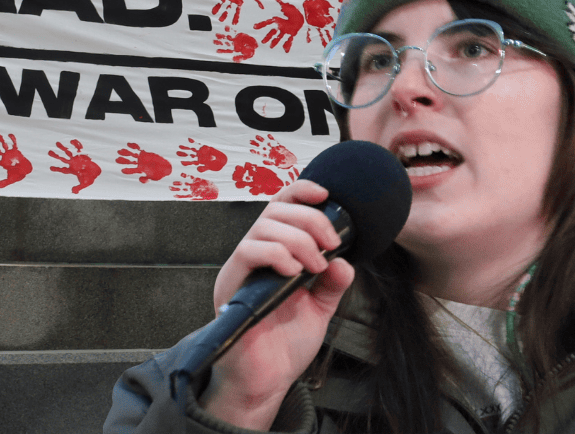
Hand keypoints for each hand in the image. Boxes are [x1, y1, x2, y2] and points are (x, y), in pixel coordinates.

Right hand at [200, 179, 354, 430]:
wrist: (265, 381)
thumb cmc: (284, 347)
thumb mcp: (319, 309)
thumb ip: (332, 284)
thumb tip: (344, 262)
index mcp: (272, 256)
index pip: (281, 208)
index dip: (300, 193)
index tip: (326, 195)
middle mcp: (253, 257)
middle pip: (274, 211)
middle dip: (309, 221)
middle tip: (330, 245)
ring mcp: (240, 270)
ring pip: (263, 228)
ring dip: (297, 240)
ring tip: (315, 267)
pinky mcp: (230, 285)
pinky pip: (248, 252)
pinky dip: (276, 254)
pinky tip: (294, 272)